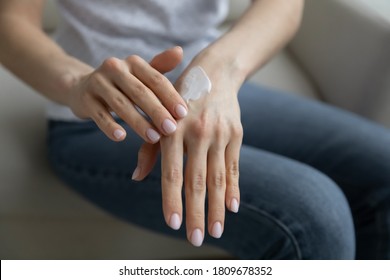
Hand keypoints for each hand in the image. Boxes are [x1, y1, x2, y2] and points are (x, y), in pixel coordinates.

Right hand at [67, 47, 187, 142]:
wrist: (81, 87)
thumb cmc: (122, 84)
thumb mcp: (140, 75)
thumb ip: (160, 67)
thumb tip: (180, 51)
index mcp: (133, 62)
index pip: (156, 79)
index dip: (170, 96)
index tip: (183, 114)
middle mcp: (114, 68)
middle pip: (140, 92)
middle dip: (157, 111)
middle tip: (171, 129)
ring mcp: (98, 83)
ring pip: (121, 104)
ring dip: (139, 122)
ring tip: (154, 138)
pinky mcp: (85, 99)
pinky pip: (99, 114)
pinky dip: (110, 126)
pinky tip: (121, 137)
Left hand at [133, 55, 243, 245]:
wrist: (214, 73)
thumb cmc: (179, 99)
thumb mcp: (158, 116)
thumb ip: (149, 148)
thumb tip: (136, 177)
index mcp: (173, 129)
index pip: (172, 172)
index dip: (172, 200)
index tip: (173, 224)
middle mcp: (197, 132)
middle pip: (197, 181)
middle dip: (196, 213)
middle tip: (195, 239)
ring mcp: (219, 134)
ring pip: (218, 178)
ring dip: (217, 208)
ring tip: (216, 231)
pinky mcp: (236, 134)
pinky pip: (235, 166)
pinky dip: (234, 188)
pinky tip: (232, 208)